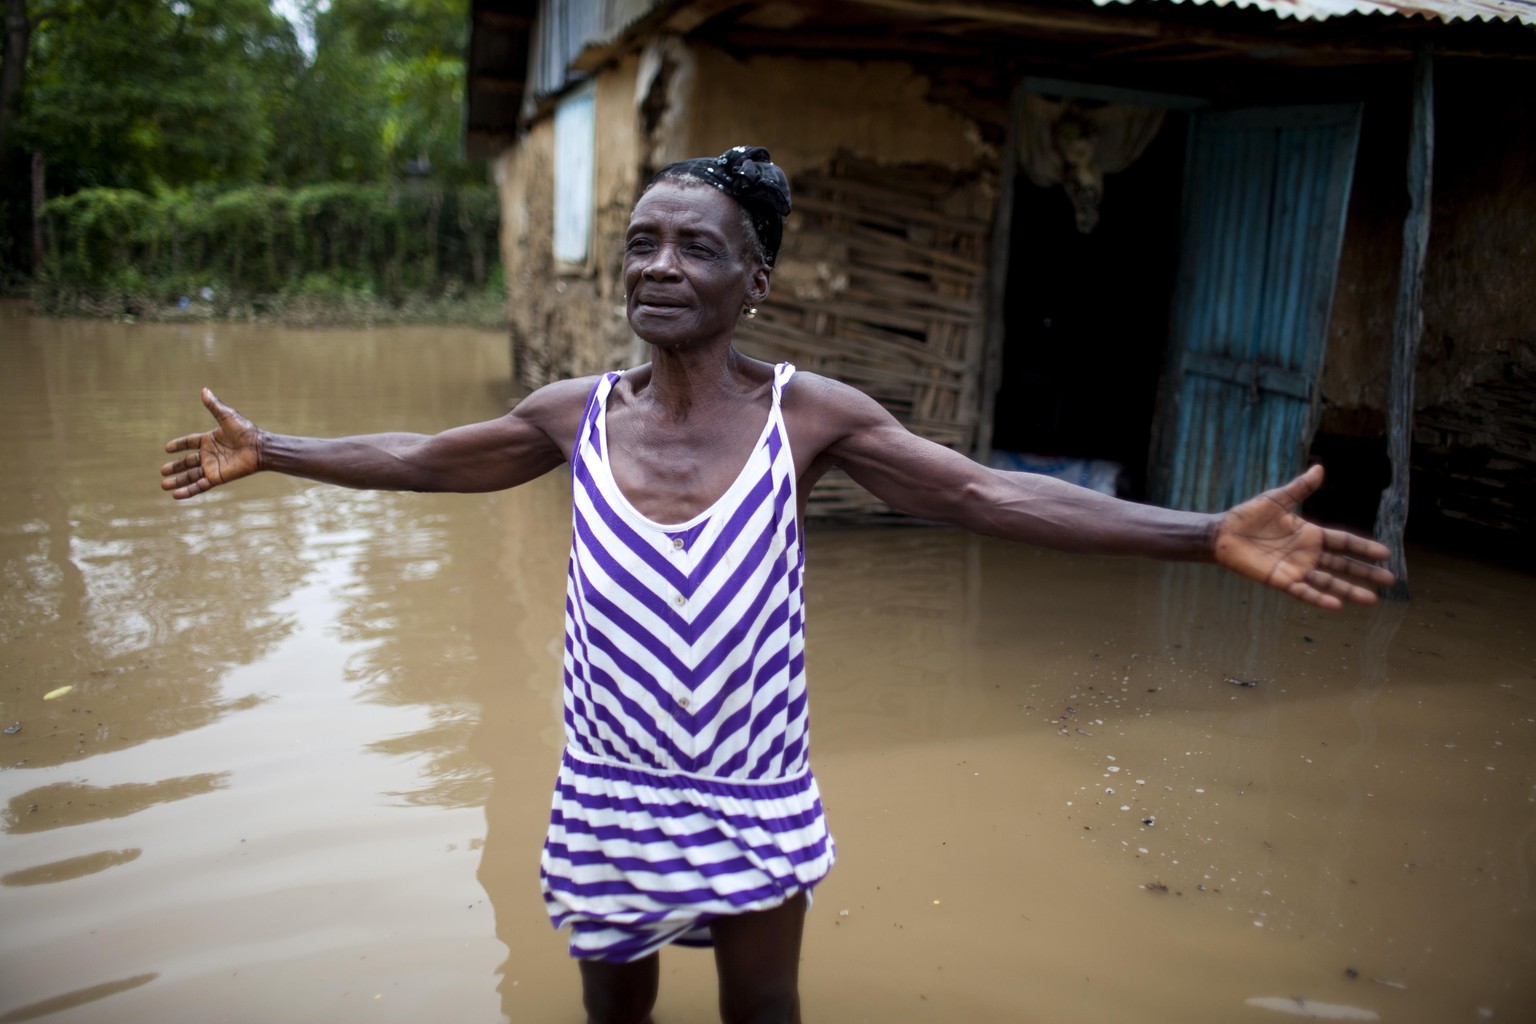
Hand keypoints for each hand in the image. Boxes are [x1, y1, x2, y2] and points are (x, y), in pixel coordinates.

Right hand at [161, 388, 261, 498]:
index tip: (167, 448)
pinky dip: (188, 491)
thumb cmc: (245, 432)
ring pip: (191, 475)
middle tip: (162, 471)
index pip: (190, 442)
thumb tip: (204, 390)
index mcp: (210, 440)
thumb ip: (214, 406)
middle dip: (175, 467)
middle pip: (187, 462)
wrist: (258, 448)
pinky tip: (176, 495)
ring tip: (163, 485)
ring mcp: (212, 467)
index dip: (179, 445)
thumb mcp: (227, 416)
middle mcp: (210, 454)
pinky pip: (200, 486)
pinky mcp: (217, 477)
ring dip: (178, 480)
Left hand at [1213, 465, 1394, 608]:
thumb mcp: (1277, 499)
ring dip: (1349, 590)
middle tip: (1390, 579)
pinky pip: (1303, 591)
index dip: (1364, 548)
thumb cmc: (1248, 516)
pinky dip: (1319, 598)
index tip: (1386, 553)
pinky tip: (1336, 605)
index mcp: (1310, 534)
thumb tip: (1320, 468)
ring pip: (1328, 581)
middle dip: (1366, 572)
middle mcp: (1307, 554)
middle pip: (1343, 564)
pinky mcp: (1280, 580)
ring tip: (1372, 599)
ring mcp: (1296, 568)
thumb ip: (1300, 487)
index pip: (1344, 542)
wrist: (1223, 533)